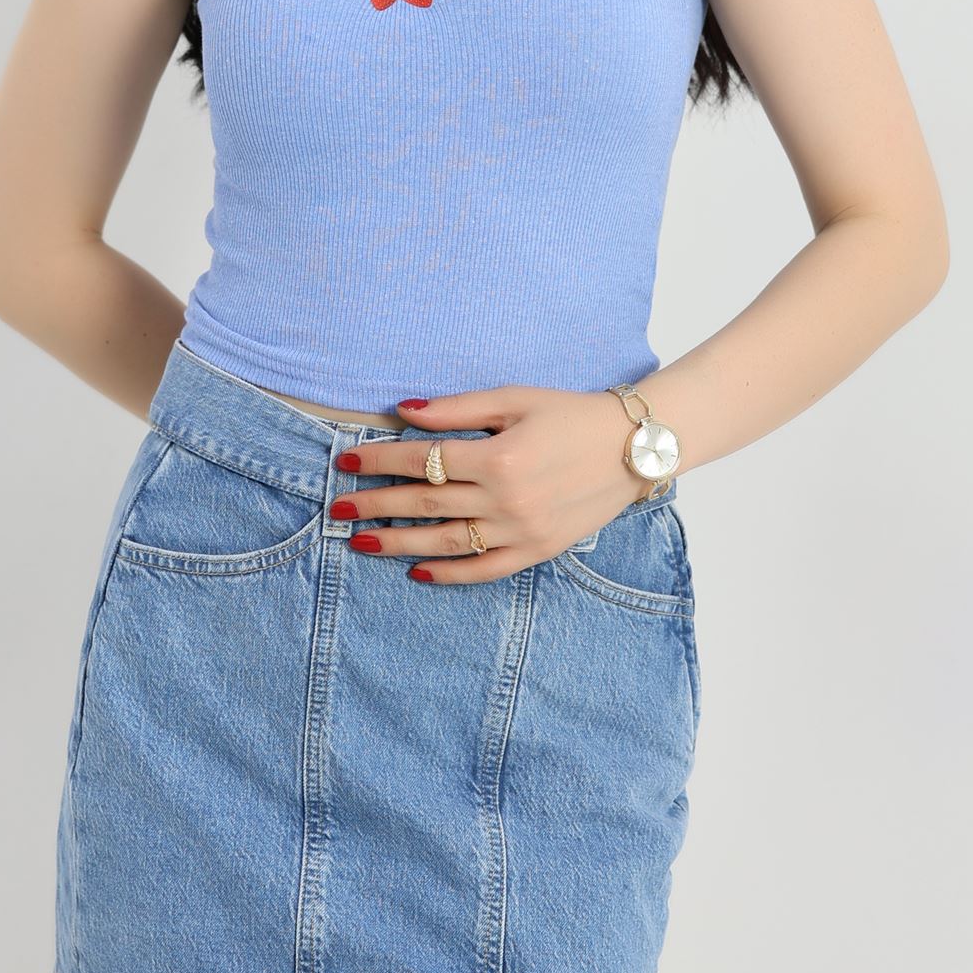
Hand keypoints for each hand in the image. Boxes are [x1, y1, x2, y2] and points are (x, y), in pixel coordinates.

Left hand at [331, 384, 644, 584]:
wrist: (635, 446)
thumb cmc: (572, 414)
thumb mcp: (515, 398)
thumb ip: (457, 408)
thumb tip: (403, 411)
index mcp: (496, 456)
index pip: (421, 460)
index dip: (380, 459)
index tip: (347, 461)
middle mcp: (504, 499)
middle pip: (424, 504)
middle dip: (375, 504)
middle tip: (338, 506)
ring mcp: (521, 530)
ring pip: (445, 543)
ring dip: (398, 543)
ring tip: (360, 541)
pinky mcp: (538, 550)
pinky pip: (485, 570)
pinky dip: (449, 574)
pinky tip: (416, 571)